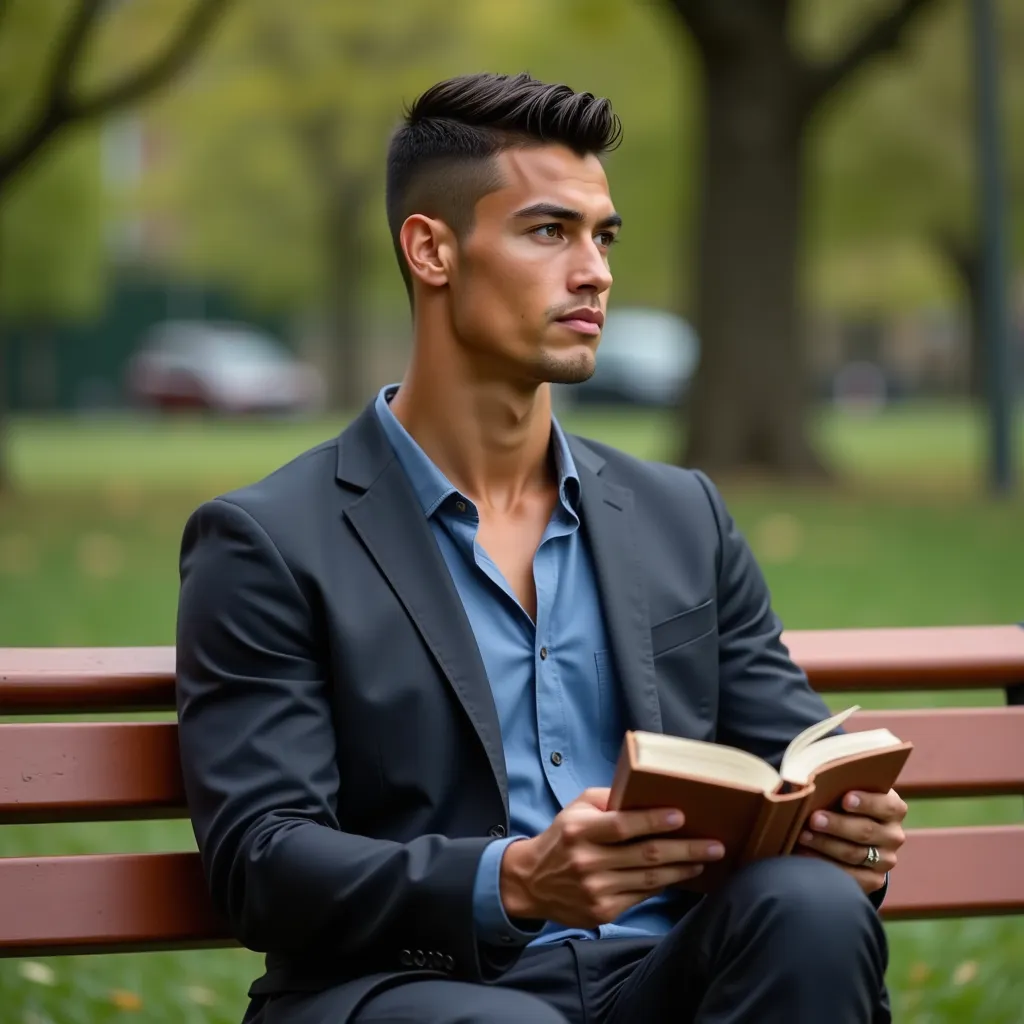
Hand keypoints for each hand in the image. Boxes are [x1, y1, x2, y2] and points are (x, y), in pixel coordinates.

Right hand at [499, 788, 724, 927]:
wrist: (531, 882)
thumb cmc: (562, 837)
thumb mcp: (575, 809)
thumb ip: (607, 799)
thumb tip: (644, 792)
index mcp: (580, 830)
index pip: (622, 825)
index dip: (652, 821)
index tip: (680, 816)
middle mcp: (588, 861)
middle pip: (645, 855)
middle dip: (684, 849)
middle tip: (714, 844)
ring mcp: (596, 890)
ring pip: (649, 879)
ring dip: (682, 869)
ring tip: (705, 859)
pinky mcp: (603, 911)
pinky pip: (642, 895)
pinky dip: (663, 884)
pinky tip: (680, 874)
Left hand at [795, 788, 907, 893]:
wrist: (851, 833)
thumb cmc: (843, 802)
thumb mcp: (847, 790)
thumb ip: (839, 786)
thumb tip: (813, 782)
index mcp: (893, 808)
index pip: (886, 805)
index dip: (867, 802)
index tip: (845, 799)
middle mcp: (893, 835)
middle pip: (865, 831)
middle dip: (837, 825)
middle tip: (814, 819)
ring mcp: (885, 859)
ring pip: (854, 854)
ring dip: (825, 844)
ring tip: (802, 835)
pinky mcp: (874, 880)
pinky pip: (851, 877)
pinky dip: (825, 865)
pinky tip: (806, 855)